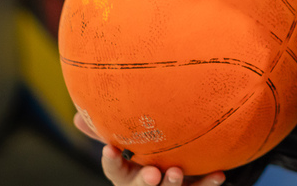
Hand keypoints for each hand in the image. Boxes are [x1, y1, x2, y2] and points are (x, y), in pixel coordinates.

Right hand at [73, 111, 225, 185]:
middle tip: (153, 172)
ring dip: (172, 185)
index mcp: (126, 173)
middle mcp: (145, 184)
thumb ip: (106, 130)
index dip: (111, 161)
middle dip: (145, 183)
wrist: (172, 171)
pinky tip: (219, 174)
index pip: (115, 170)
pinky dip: (208, 182)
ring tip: (177, 172)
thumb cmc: (143, 151)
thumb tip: (77, 116)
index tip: (110, 149)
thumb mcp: (125, 144)